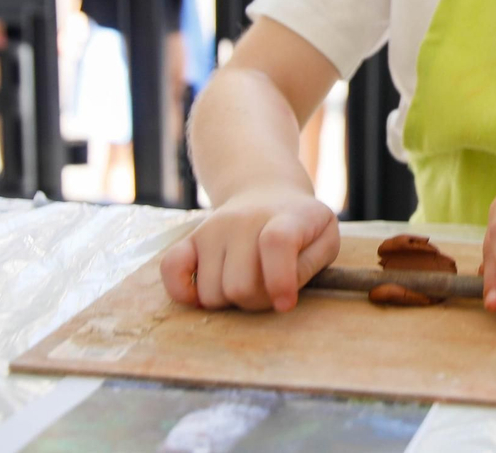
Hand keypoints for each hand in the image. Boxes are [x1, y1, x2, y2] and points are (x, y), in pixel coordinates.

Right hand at [160, 184, 338, 311]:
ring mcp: (213, 227)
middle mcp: (245, 220)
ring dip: (229, 301)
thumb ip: (310, 266)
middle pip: (239, 285)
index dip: (280, 280)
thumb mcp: (325, 240)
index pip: (276, 243)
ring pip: (210, 293)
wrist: (266, 192)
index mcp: (286, 217)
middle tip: (268, 290)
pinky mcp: (190, 238)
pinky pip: (171, 271)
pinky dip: (184, 293)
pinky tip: (205, 292)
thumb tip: (283, 296)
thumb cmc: (302, 227)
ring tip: (246, 282)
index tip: (286, 303)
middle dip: (256, 302)